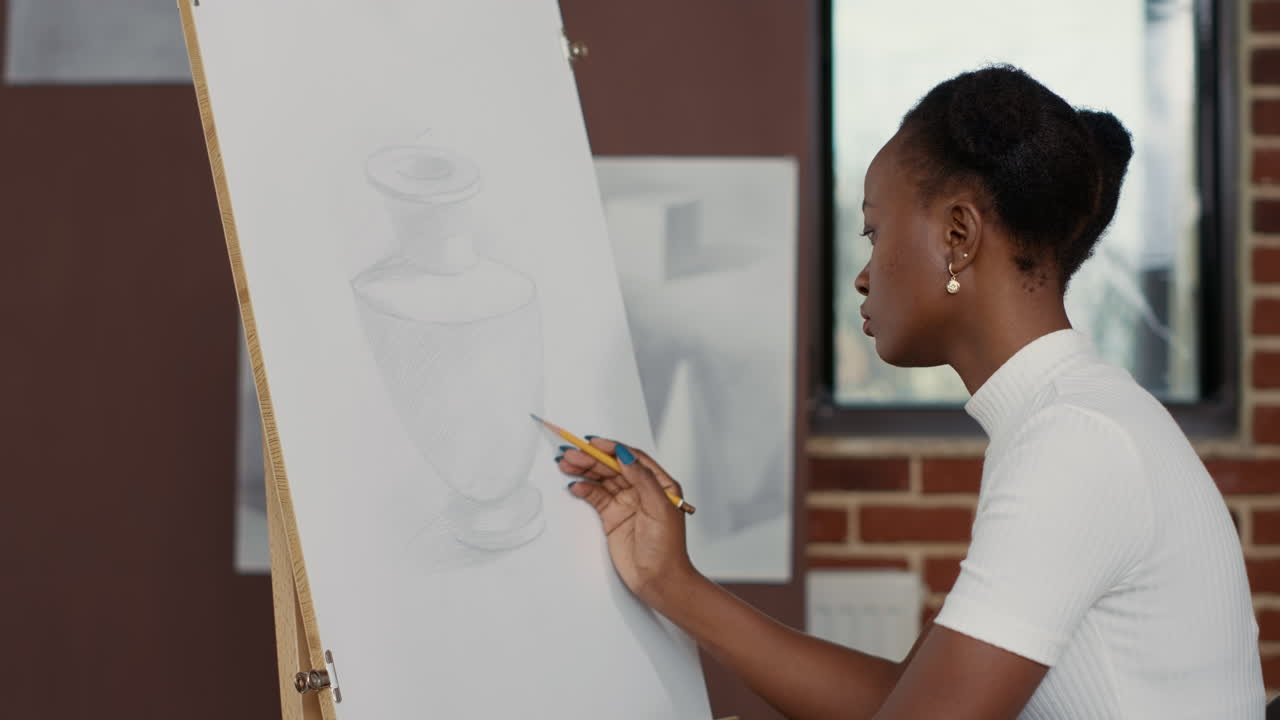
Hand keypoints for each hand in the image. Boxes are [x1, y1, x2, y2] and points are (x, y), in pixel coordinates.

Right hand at [558, 438, 699, 610]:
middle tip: (572, 453)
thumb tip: (625, 455)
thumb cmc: (667, 548)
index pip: (632, 458)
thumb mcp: (659, 508)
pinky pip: (597, 497)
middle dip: (592, 459)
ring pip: (603, 480)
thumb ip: (642, 479)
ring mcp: (626, 503)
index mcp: (659, 484)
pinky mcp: (613, 517)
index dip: (612, 448)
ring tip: (566, 464)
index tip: (594, 443)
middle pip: (613, 467)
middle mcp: (642, 490)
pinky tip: (575, 486)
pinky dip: (585, 490)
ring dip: (585, 471)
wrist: (659, 580)